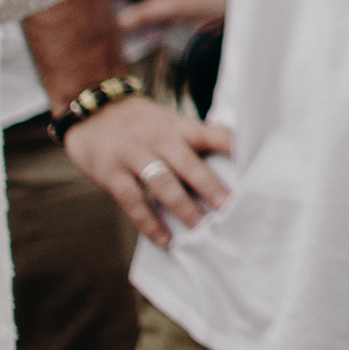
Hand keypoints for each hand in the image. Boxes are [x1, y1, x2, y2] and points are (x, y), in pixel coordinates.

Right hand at [60, 95, 232, 249]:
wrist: (91, 110)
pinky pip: (133, 201)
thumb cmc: (141, 123)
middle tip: (231, 208)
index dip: (234, 149)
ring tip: (202, 229)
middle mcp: (159, 139)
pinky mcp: (111, 173)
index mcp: (180, 127)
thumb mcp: (170, 123)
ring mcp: (134, 155)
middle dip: (211, 187)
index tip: (256, 164)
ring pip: (162, 183)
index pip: (213, 135)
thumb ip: (194, 142)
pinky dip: (149, 222)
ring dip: (183, 208)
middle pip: (189, 164)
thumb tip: (231, 166)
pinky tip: (165, 239)